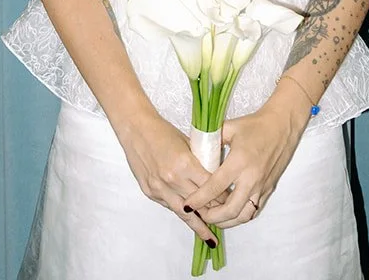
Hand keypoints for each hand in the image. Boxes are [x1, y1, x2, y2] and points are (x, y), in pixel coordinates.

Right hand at [116, 106, 216, 242]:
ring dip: (198, 225)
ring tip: (210, 238)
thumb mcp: (187, 143)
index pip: (211, 187)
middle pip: (200, 203)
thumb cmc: (162, 131)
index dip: (223, 196)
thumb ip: (199, 161)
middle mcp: (173, 180)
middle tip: (227, 220)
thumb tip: (214, 176)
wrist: (135, 129)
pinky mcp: (151, 193)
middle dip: (214, 212)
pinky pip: (170, 206)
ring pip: (185, 213)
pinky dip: (181, 211)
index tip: (232, 202)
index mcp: (185, 164)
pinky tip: (189, 218)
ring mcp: (160, 189)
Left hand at [188, 89, 306, 228]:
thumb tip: (196, 149)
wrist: (282, 127)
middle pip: (230, 209)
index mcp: (239, 162)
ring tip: (214, 218)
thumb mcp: (229, 127)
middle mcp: (251, 178)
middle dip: (213, 217)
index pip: (215, 186)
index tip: (188, 205)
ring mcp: (261, 187)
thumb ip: (212, 139)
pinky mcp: (268, 190)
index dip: (200, 198)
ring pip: (244, 215)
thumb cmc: (254, 125)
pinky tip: (231, 213)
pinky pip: (254, 210)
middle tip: (199, 215)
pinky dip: (241, 216)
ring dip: (228, 221)